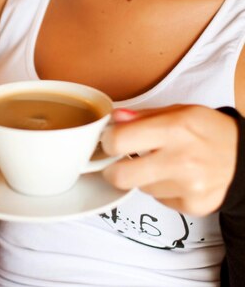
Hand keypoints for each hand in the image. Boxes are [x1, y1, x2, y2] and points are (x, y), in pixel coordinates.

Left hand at [101, 105, 238, 215]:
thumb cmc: (209, 130)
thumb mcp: (178, 111)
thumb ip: (143, 116)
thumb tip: (115, 118)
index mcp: (174, 130)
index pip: (119, 141)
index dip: (108, 141)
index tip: (109, 140)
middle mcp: (181, 161)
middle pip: (121, 177)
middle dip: (112, 169)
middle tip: (117, 161)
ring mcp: (188, 188)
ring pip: (140, 188)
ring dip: (143, 177)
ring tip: (161, 163)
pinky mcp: (193, 207)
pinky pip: (160, 199)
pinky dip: (162, 189)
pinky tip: (176, 176)